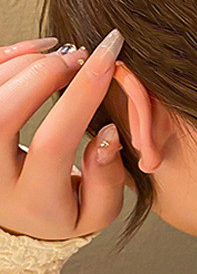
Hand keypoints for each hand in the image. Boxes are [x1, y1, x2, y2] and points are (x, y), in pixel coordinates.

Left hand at [0, 30, 125, 240]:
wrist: (21, 220)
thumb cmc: (63, 211)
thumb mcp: (96, 212)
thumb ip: (107, 179)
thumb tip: (109, 133)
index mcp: (33, 202)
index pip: (53, 143)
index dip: (82, 97)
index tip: (109, 61)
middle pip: (4, 114)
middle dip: (45, 74)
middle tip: (80, 56)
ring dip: (25, 64)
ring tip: (62, 56)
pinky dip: (6, 60)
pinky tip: (34, 53)